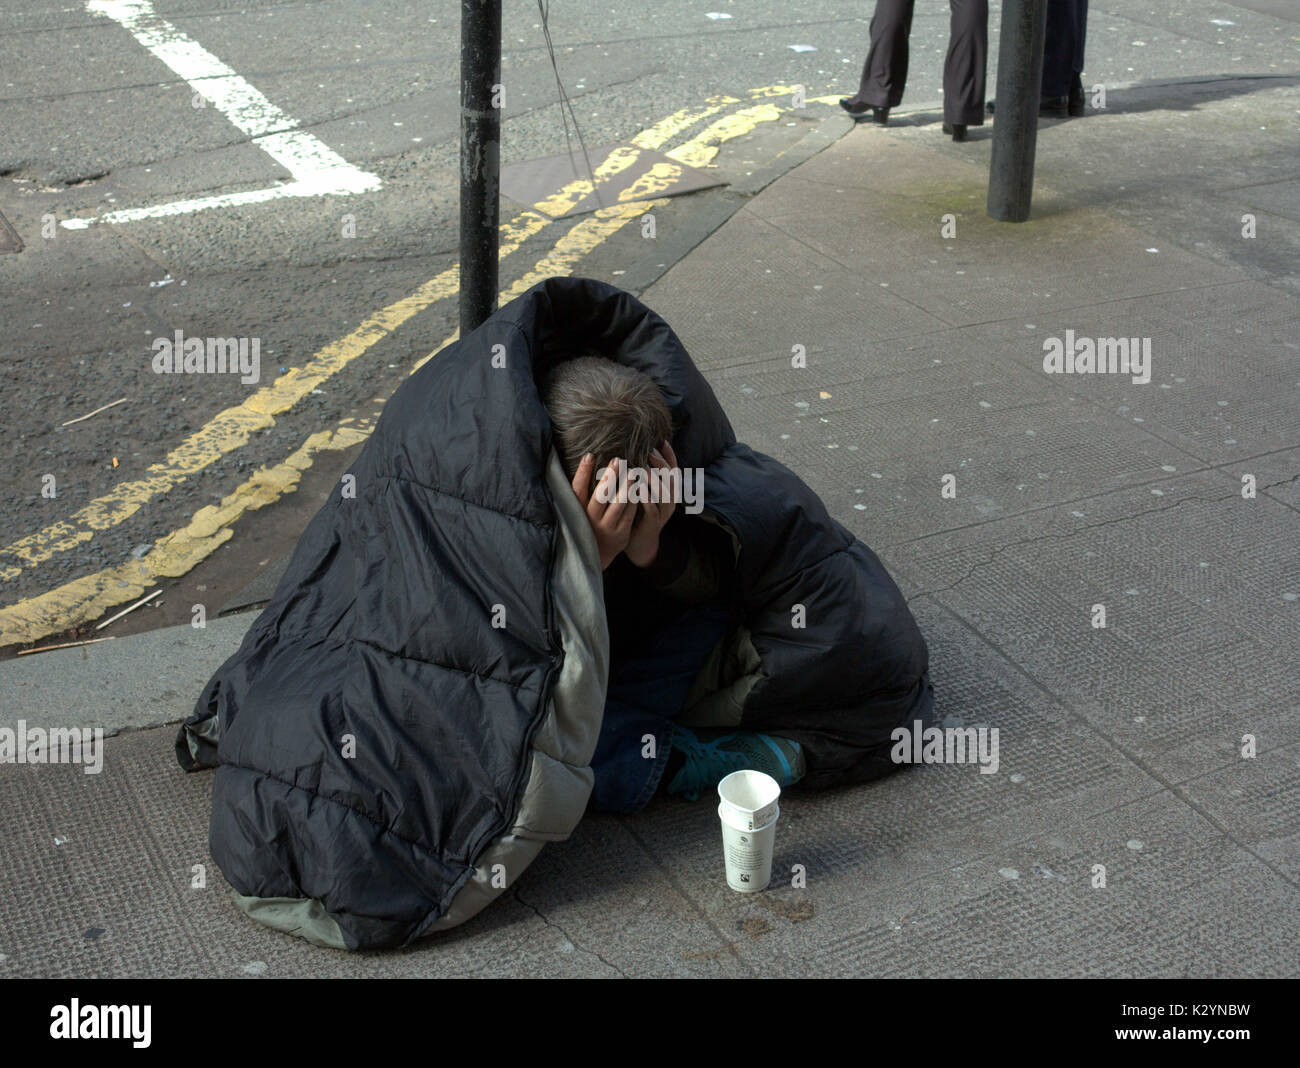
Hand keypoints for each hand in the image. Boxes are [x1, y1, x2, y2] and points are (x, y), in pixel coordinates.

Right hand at [571, 455, 634, 569]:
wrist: (596, 556)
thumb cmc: (586, 524)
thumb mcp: (579, 511)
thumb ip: (582, 493)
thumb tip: (587, 459)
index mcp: (576, 512)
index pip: (577, 490)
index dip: (583, 473)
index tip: (590, 455)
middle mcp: (590, 520)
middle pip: (600, 496)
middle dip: (609, 477)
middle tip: (617, 460)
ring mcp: (606, 528)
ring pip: (618, 505)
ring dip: (626, 487)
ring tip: (633, 472)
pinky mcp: (621, 534)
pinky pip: (629, 514)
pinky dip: (634, 500)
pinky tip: (638, 487)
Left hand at [625, 440, 679, 568]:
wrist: (641, 542)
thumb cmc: (641, 511)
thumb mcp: (647, 489)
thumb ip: (647, 472)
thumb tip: (645, 447)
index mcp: (670, 489)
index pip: (673, 468)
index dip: (668, 454)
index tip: (659, 441)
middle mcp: (671, 499)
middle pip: (670, 478)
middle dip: (660, 463)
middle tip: (648, 452)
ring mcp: (664, 511)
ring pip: (663, 492)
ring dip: (653, 479)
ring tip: (642, 467)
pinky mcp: (654, 522)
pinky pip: (652, 509)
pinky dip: (646, 498)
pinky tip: (637, 488)